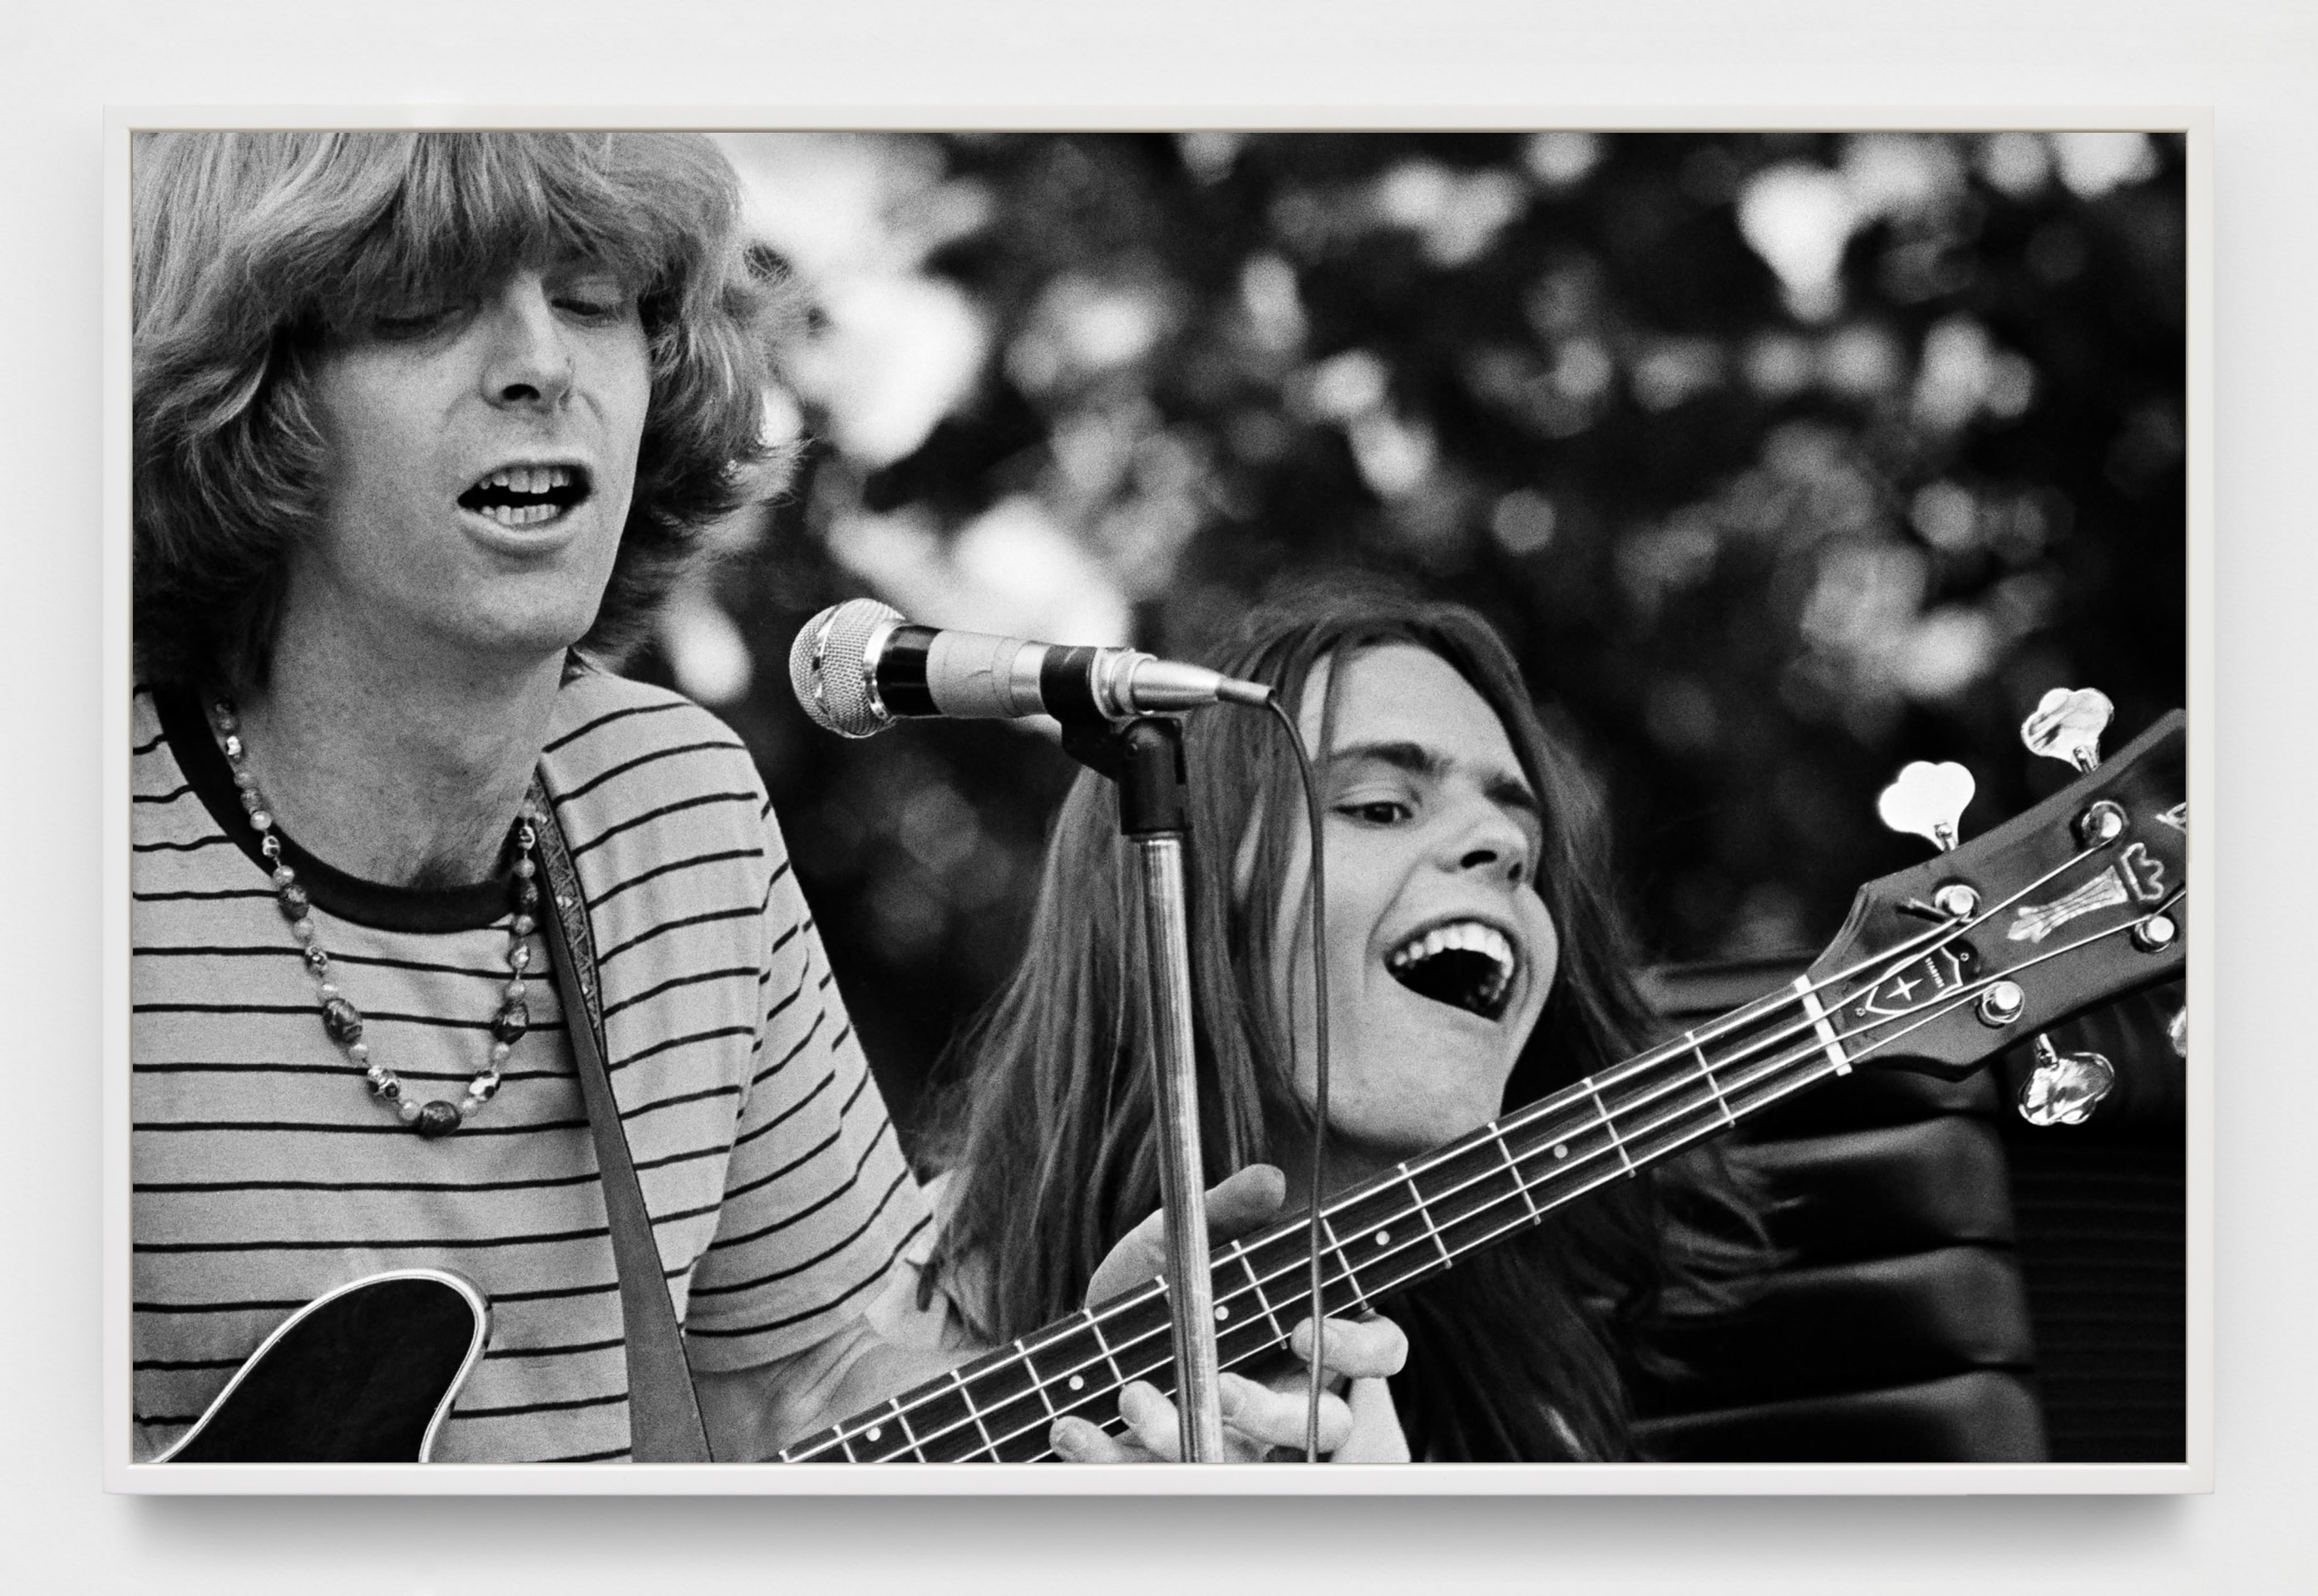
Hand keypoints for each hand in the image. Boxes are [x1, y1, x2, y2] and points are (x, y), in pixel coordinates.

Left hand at [1054, 1164, 1411, 1461]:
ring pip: (1239, 1465)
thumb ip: (1229, 1210)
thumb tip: (1270, 1179)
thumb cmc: (1157, 1284)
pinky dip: (1107, 1456)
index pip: (1379, 1350)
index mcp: (1308, 1339)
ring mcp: (1233, 1441)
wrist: (1085, 1335)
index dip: (1360, 1349)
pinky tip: (1072, 1428)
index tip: (1302, 1329)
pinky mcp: (1170, 1464)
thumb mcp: (1184, 1239)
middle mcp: (1285, 1399)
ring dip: (1182, 1438)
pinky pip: (1150, 1478)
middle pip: (1320, 1428)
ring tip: (1131, 1395)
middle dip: (1272, 1413)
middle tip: (1227, 1387)